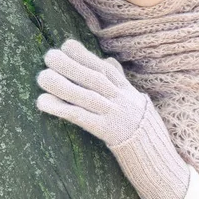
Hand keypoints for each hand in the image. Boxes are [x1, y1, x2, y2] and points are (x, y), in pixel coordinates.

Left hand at [36, 39, 189, 198]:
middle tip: (49, 56)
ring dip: (62, 85)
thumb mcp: (134, 98)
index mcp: (125, 88)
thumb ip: (119, 79)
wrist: (157, 153)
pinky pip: (80, 118)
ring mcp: (113, 114)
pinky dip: (61, 109)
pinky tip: (43, 103)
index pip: (103, 67)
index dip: (84, 55)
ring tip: (41, 77)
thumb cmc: (142, 123)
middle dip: (70, 65)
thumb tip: (108, 61)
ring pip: (86, 96)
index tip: (66, 45)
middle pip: (94, 77)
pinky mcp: (106, 131)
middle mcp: (120, 98)